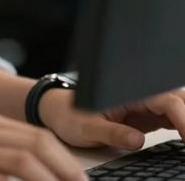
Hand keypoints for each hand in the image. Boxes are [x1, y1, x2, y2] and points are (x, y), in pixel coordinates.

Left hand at [39, 87, 184, 149]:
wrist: (59, 111)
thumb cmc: (70, 114)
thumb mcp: (86, 127)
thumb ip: (112, 133)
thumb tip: (138, 140)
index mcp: (127, 91)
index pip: (165, 100)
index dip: (184, 119)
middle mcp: (140, 94)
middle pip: (177, 100)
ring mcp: (146, 105)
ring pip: (177, 107)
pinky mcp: (148, 116)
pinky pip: (173, 119)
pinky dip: (184, 129)